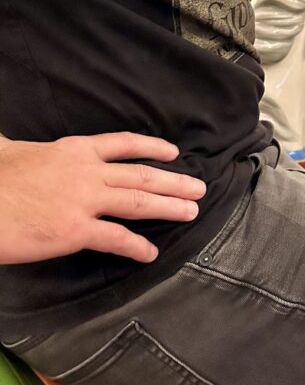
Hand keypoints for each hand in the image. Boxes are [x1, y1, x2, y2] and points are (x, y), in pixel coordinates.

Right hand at [0, 133, 205, 264]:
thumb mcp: (12, 148)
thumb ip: (22, 144)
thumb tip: (5, 139)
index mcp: (76, 149)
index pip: (125, 144)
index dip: (153, 148)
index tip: (173, 153)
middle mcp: (88, 171)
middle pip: (142, 175)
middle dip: (174, 181)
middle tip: (199, 188)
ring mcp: (84, 201)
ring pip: (139, 202)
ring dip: (169, 207)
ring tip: (191, 212)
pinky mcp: (75, 231)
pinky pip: (115, 238)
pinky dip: (136, 246)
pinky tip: (150, 253)